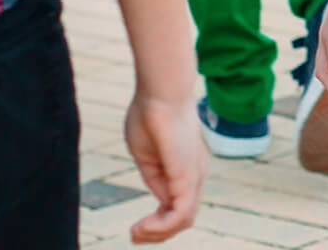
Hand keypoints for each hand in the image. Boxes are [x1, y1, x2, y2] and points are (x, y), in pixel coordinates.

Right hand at [123, 91, 205, 241]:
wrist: (159, 91)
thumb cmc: (149, 114)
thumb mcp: (146, 153)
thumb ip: (154, 175)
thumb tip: (160, 199)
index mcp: (185, 168)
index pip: (177, 206)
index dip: (157, 222)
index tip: (134, 229)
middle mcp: (194, 175)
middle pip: (183, 218)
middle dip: (157, 234)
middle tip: (133, 237)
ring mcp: (194, 176)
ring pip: (183, 221)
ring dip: (157, 234)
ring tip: (135, 234)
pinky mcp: (187, 177)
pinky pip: (180, 215)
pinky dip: (161, 227)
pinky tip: (141, 227)